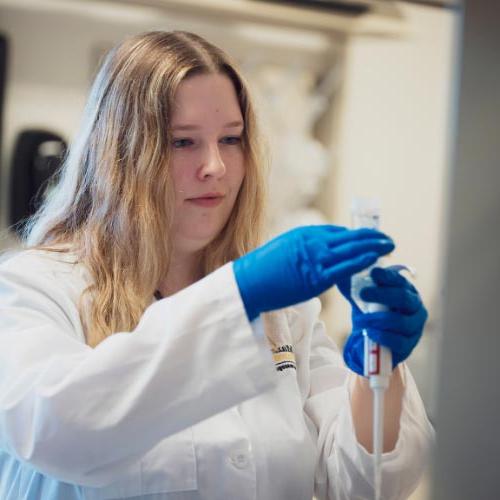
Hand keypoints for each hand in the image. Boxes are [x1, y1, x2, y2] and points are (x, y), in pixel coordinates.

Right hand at [233, 225, 394, 320]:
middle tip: (387, 238)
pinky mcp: (317, 277)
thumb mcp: (285, 249)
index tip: (367, 240)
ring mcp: (316, 259)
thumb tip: (319, 254)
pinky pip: (346, 267)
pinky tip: (376, 257)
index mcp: (304, 234)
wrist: (249, 282)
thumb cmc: (263, 270)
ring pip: (352, 249)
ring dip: (374, 246)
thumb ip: (305, 249)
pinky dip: (363, 260)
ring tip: (390, 245)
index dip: (356, 236)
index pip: (338, 232)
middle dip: (371, 237)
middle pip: (350, 236)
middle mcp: (313, 242)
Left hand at [339, 267, 427, 374]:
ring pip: (401, 321)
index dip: (386, 276)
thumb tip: (339, 271)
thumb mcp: (363, 296)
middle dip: (381, 294)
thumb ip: (354, 283)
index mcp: (406, 289)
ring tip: (361, 319)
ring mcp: (414, 326)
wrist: (372, 338)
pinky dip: (382, 336)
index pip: (399, 280)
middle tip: (362, 294)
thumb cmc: (371, 311)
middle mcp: (415, 306)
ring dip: (378, 319)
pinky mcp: (408, 345)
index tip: (373, 273)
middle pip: (403, 298)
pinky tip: (369, 332)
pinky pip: (398, 341)